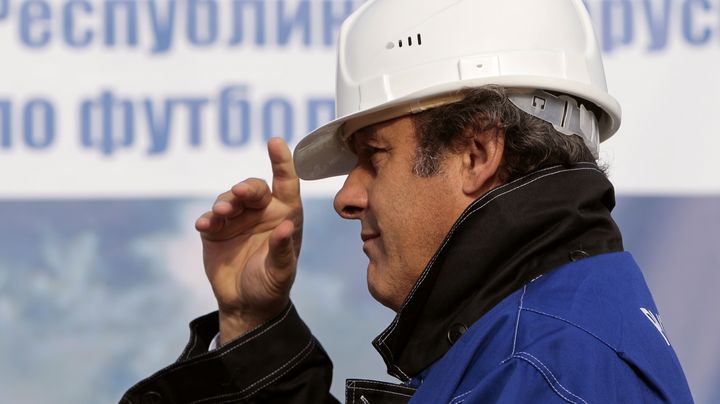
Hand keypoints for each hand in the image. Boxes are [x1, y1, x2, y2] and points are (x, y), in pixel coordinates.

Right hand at [195, 138, 302, 344]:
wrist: (246, 305)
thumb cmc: (271, 285)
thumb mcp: (281, 271)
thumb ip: (282, 250)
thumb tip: (286, 226)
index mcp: (285, 215)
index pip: (286, 183)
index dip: (282, 161)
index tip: (274, 141)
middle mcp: (262, 212)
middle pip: (253, 188)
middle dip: (246, 188)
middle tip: (239, 194)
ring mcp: (237, 219)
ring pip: (229, 200)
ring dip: (224, 203)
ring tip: (220, 215)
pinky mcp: (215, 231)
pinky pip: (209, 219)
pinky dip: (206, 220)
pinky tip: (204, 226)